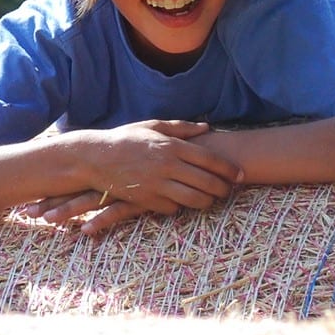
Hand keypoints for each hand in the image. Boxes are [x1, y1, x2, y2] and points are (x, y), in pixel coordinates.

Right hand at [33, 120, 238, 236]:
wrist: (95, 158)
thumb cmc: (125, 139)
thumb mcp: (152, 126)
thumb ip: (182, 128)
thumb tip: (207, 127)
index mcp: (171, 146)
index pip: (211, 160)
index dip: (230, 169)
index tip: (240, 175)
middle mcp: (167, 166)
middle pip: (208, 183)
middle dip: (224, 189)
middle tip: (229, 190)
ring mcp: (157, 185)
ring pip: (195, 200)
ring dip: (208, 201)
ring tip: (211, 198)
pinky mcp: (147, 201)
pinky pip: (174, 208)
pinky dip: (181, 206)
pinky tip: (183, 201)